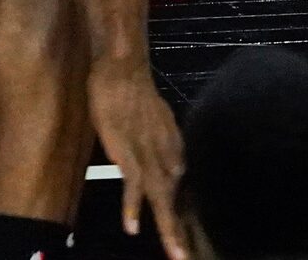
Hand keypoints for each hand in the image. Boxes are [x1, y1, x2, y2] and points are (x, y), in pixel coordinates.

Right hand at [87, 57, 188, 259]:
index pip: (179, 190)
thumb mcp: (157, 119)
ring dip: (167, 230)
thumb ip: (165, 142)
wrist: (123, 66)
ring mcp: (147, 155)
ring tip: (174, 255)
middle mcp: (165, 156)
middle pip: (174, 201)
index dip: (182, 216)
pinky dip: (132, 206)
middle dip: (179, 233)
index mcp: (172, 149)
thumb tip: (175, 165)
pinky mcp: (127, 151)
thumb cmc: (132, 89)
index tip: (184, 240)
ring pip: (160, 199)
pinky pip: (132, 185)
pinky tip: (131, 227)